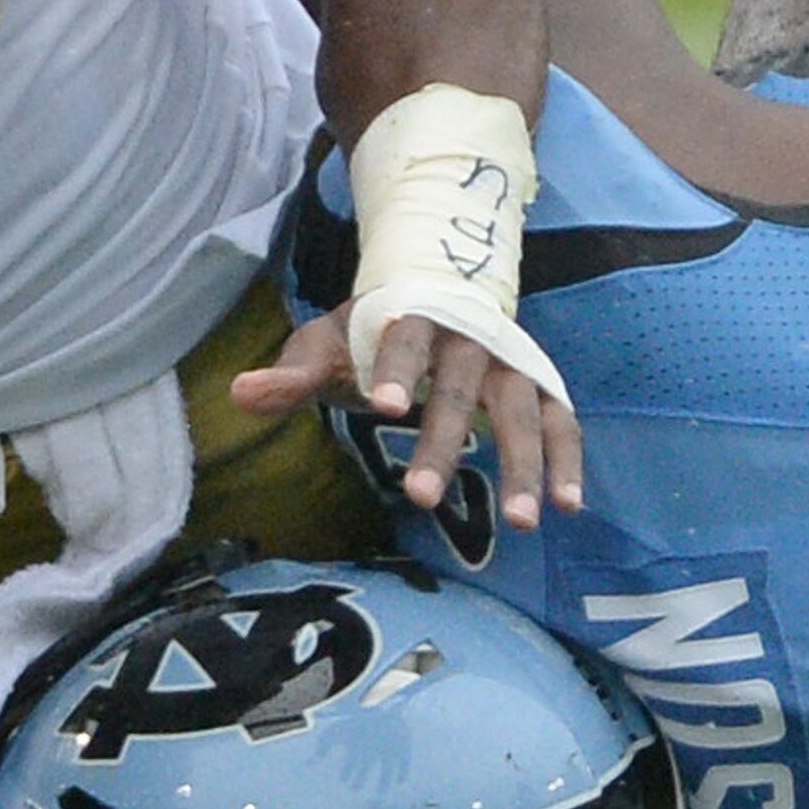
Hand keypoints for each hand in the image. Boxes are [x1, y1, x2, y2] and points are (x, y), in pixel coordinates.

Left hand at [232, 304, 582, 532]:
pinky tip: (566, 507)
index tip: (381, 404)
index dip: (394, 370)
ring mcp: (510, 363)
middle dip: (443, 443)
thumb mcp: (330, 338)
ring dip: (523, 465)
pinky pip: (561, 422)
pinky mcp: (539, 386)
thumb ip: (293, 371)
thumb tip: (242, 394)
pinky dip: (566, 461)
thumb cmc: (375, 326)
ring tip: (521, 522)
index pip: (403, 342)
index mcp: (414, 317)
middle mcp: (469, 339)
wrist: (443, 285)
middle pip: (457, 392)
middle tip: (421, 497)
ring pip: (520, 412)